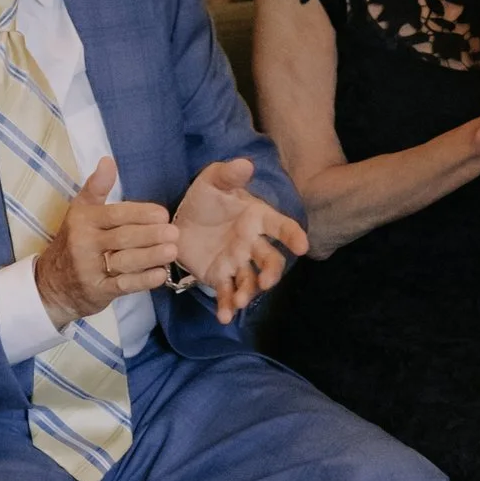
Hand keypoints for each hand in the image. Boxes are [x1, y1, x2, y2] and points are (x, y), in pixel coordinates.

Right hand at [36, 156, 177, 324]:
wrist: (52, 283)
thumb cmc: (75, 241)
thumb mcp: (81, 211)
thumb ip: (97, 186)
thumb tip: (108, 160)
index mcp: (84, 220)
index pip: (116, 214)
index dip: (140, 213)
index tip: (163, 214)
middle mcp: (84, 243)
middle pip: (123, 238)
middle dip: (150, 235)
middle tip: (174, 233)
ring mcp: (90, 268)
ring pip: (125, 261)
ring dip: (151, 256)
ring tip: (172, 251)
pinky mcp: (97, 290)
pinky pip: (123, 284)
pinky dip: (143, 280)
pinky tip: (161, 274)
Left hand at [172, 155, 306, 319]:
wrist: (177, 220)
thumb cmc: (204, 198)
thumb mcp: (211, 181)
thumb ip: (228, 174)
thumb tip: (246, 164)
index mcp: (257, 218)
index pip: (281, 227)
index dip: (293, 236)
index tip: (302, 246)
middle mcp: (252, 243)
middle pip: (271, 260)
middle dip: (272, 272)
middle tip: (267, 281)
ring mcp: (238, 262)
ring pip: (250, 281)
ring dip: (248, 293)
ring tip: (238, 301)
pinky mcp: (220, 277)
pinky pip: (226, 293)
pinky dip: (226, 306)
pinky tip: (224, 316)